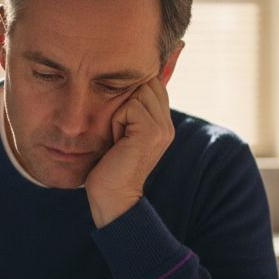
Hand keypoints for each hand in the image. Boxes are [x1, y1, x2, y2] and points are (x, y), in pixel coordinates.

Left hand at [85, 75, 174, 227]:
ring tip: (119, 137)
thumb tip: (124, 82)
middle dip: (125, 101)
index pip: (152, 85)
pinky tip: (117, 141)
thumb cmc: (110, 165)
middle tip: (119, 132)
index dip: (131, 95)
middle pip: (146, 84)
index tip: (122, 124)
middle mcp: (168, 125)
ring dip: (120, 112)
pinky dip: (117, 121)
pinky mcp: (151, 132)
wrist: (113, 196)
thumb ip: (132, 110)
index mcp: (163, 123)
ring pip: (138, 93)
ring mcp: (163, 128)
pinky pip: (130, 106)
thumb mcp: (124, 132)